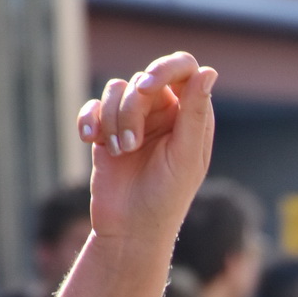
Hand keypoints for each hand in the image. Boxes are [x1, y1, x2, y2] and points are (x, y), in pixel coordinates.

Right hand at [78, 52, 216, 245]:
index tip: (148, 87)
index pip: (184, 69)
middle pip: (144, 79)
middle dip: (134, 107)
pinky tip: (91, 141)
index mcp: (192, 115)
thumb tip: (208, 71)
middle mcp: (165, 111)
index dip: (165, 68)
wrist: (131, 228)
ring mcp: (134, 118)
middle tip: (133, 141)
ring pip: (116, 90)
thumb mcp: (186, 156)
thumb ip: (196, 114)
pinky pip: (93, 106)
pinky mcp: (106, 129)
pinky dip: (89, 120)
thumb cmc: (167, 196)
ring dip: (114, 121)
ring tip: (123, 153)